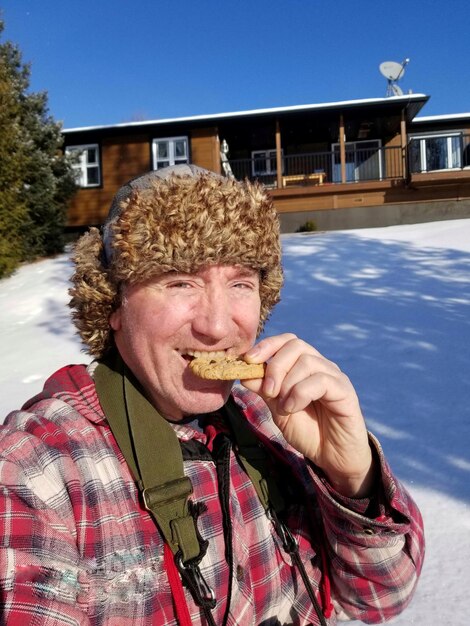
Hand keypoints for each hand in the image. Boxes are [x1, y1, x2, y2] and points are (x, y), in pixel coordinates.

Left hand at [243, 334, 374, 497]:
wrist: (332, 457)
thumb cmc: (307, 431)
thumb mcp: (278, 409)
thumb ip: (264, 390)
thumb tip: (244, 372)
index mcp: (304, 366)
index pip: (287, 340)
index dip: (267, 345)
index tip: (248, 360)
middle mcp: (321, 366)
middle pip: (296, 345)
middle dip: (275, 366)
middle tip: (268, 391)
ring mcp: (334, 376)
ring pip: (307, 361)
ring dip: (288, 383)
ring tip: (283, 406)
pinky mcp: (345, 391)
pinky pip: (321, 380)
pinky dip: (300, 393)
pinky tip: (293, 408)